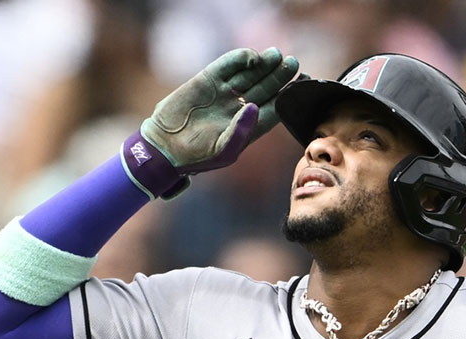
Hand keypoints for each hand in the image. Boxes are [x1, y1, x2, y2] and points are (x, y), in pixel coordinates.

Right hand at [141, 47, 298, 173]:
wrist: (163, 146)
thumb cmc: (196, 156)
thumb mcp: (224, 150)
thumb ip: (242, 131)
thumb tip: (255, 106)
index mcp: (248, 126)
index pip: (274, 108)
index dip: (287, 95)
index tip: (301, 84)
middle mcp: (238, 107)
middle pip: (265, 87)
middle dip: (280, 75)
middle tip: (293, 63)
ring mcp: (224, 92)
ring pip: (249, 74)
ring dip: (263, 64)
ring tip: (276, 55)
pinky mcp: (208, 80)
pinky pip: (227, 66)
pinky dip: (239, 59)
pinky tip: (252, 57)